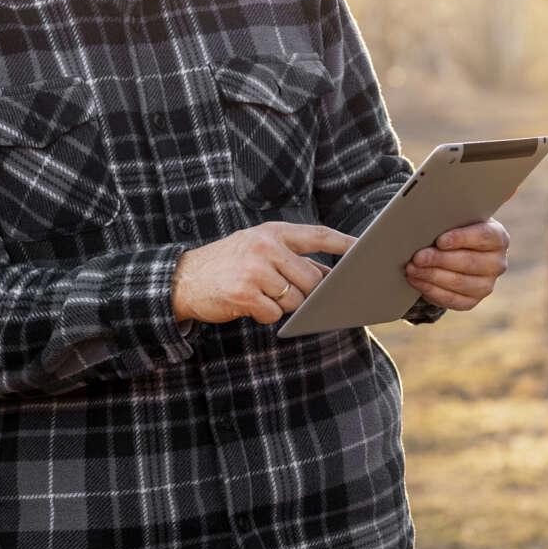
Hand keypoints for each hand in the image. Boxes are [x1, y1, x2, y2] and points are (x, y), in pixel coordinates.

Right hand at [172, 221, 354, 324]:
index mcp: (272, 232)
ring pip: (296, 300)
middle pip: (312, 279)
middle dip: (307, 293)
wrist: (182, 279)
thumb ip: (292, 258)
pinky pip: (274, 314)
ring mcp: (255, 270)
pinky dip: (265, 316)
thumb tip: (327, 274)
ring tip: (261, 295)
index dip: (344, 243)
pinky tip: (248, 305)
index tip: (364, 249)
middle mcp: (265, 247)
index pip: (318, 235)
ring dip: (284, 306)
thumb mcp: (258, 250)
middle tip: (286, 293)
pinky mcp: (245, 294)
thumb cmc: (226, 265)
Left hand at [404, 218, 509, 312]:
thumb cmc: (455, 231)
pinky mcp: (472, 301)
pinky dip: (431, 290)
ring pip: (458, 282)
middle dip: (439, 260)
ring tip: (412, 268)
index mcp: (498, 238)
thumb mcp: (458, 221)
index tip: (440, 241)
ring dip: (431, 276)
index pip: (483, 237)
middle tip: (418, 257)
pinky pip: (451, 299)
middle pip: (468, 262)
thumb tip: (429, 223)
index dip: (461, 238)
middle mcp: (497, 263)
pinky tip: (416, 281)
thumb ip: (451, 219)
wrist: (457, 252)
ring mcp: (486, 285)